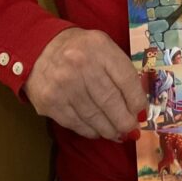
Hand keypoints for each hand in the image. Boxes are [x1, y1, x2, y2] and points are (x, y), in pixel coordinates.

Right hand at [23, 28, 147, 140]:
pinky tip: (98, 131)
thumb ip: (120, 70)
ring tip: (118, 134)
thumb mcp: (103, 46)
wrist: (39, 48)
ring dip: (109, 129)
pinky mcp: (50, 103)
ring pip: (93, 116)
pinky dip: (90, 131)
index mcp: (99, 47)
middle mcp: (81, 65)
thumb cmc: (80, 49)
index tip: (142, 112)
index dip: (137, 100)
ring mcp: (63, 85)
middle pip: (110, 101)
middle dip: (125, 121)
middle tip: (132, 129)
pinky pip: (76, 123)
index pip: (126, 79)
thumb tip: (137, 104)